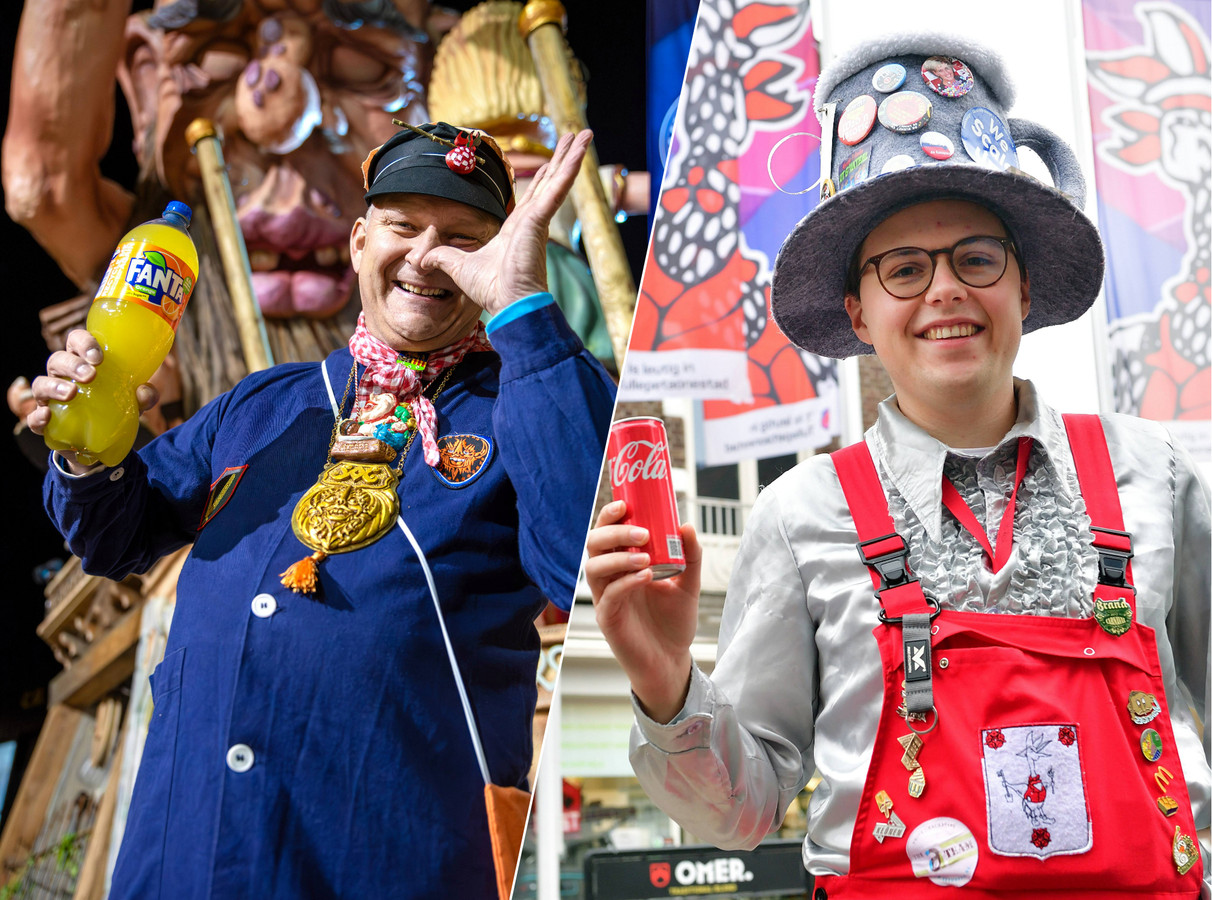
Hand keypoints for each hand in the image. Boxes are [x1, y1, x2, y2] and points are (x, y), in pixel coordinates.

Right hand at [27, 329, 157, 472]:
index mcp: (84, 363)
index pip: (76, 341)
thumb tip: (144, 391)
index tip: (99, 357)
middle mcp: (63, 376)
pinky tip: (47, 416)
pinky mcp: (45, 423)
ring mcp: (50, 398)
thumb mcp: (135, 403)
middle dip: (72, 364)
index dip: (84, 343)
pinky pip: (33, 417)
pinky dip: (37, 416)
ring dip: (53, 386)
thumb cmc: (115, 408)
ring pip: (41, 383)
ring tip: (71, 393)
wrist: (103, 443)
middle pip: (57, 360)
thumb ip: (144, 396)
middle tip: (90, 376)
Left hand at [423, 129, 593, 315]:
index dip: (541, 178)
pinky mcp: (539, 221)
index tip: (548, 163)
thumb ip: (440, 257)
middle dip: (561, 159)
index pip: (532, 196)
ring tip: (586, 134)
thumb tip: (420, 259)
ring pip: (557, 179)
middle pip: (549, 181)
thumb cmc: (491, 290)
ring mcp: (537, 219)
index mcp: (517, 229)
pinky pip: (556, 189)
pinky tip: (580, 151)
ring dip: (572, 156)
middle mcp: (531, 221)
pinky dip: (569, 169)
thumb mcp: (456, 266)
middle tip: (574, 137)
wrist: (508, 304)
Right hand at [585, 500, 701, 722]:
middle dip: (614, 532)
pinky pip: (609, 595)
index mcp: (622, 563)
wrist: (672, 660)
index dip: (610, 516)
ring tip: (646, 557)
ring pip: (594, 568)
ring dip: (618, 557)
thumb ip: (690, 555)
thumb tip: (686, 526)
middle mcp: (609, 577)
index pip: (607, 532)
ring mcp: (606, 598)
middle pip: (594, 545)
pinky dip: (626, 582)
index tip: (625, 504)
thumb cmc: (673, 622)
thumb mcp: (688, 583)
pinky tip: (646, 576)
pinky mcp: (608, 619)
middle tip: (641, 531)